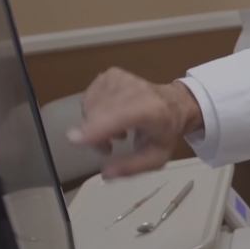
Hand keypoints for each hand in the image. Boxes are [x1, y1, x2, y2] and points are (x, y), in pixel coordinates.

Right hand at [67, 67, 201, 177]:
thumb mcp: (156, 158)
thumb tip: (105, 174)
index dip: (97, 129)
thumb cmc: (164, 132)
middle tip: (109, 146)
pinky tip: (111, 115)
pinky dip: (94, 110)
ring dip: (94, 123)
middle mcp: (135, 89)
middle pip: (98, 114)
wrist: (174, 104)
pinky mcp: (110, 74)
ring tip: (116, 131)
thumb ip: (131, 167)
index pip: (120, 116)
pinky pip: (89, 97)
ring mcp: (121, 78)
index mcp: (153, 111)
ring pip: (89, 106)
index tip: (75, 139)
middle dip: (94, 135)